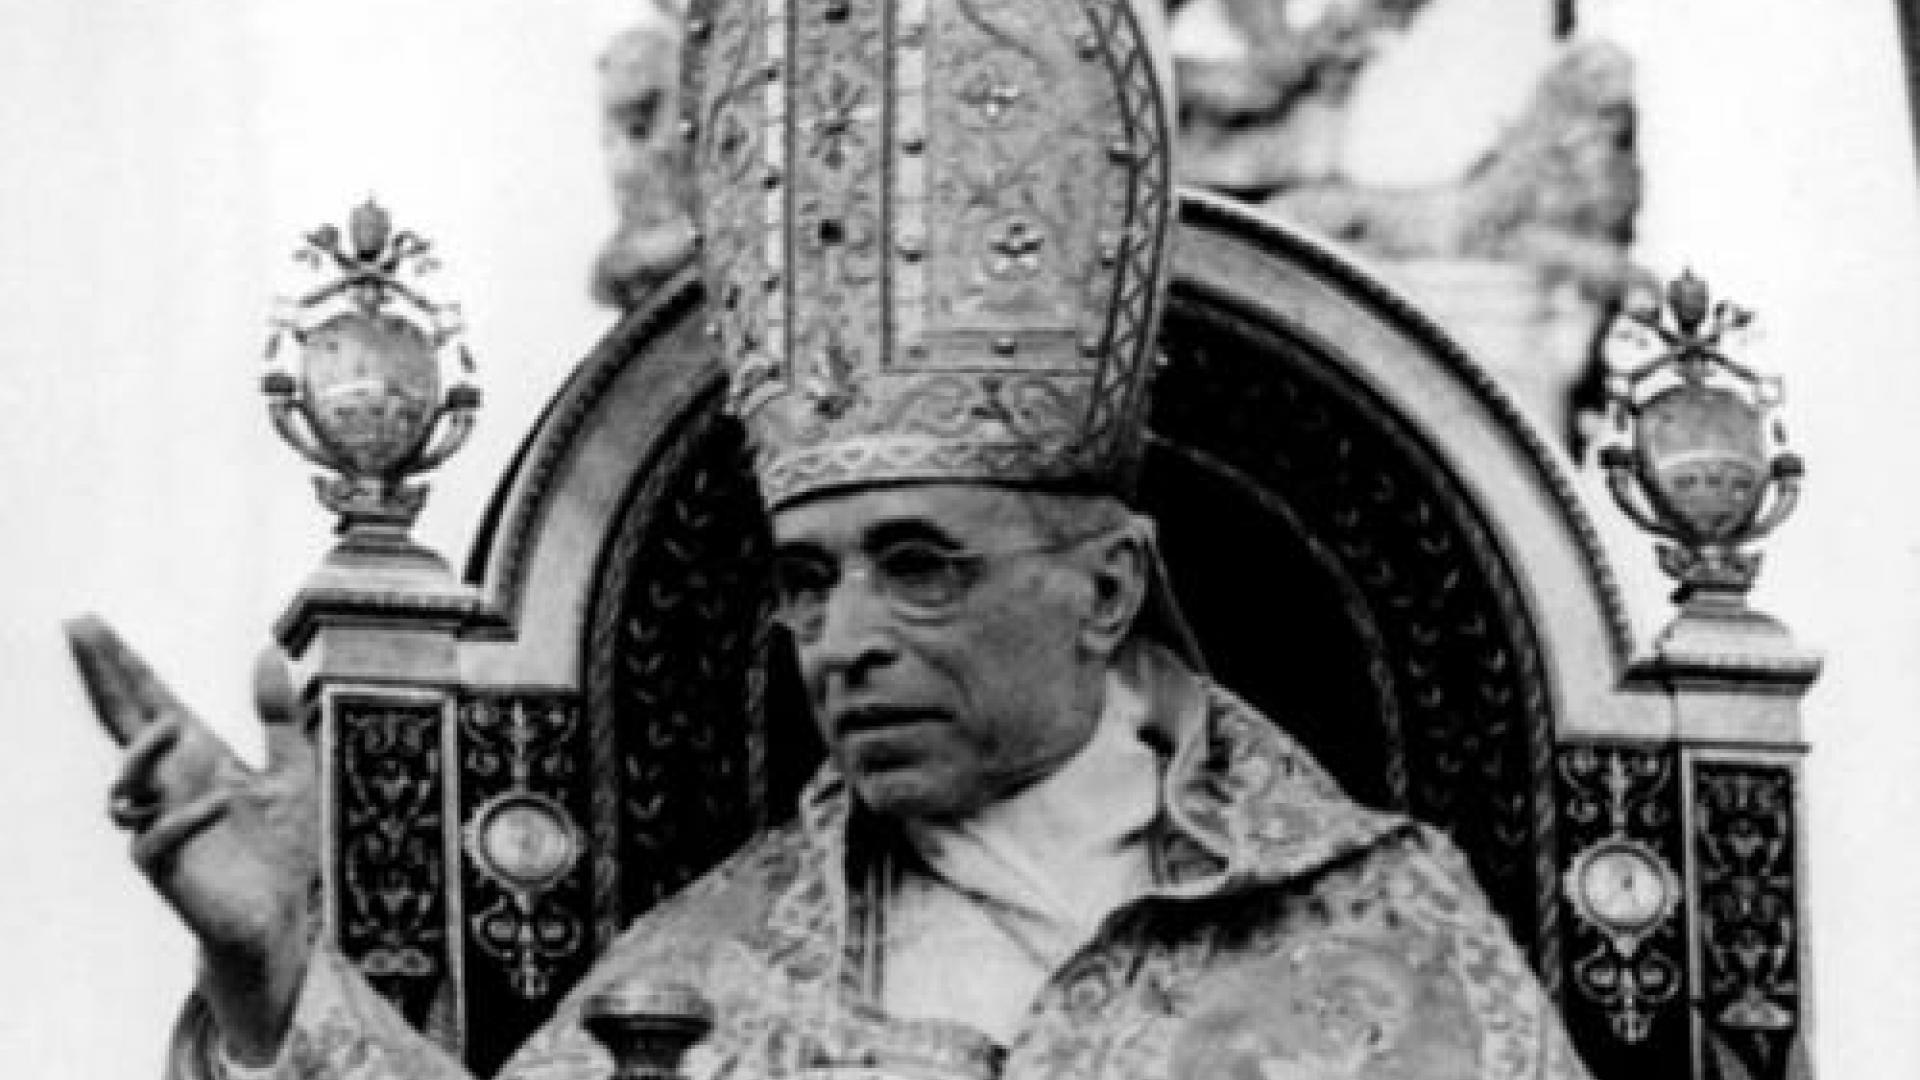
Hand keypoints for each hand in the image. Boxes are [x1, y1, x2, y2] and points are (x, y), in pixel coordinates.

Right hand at [66, 615, 319, 1064]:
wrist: (282, 917)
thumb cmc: (279, 846)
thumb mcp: (292, 769)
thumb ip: (278, 714)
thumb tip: (266, 650)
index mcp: (196, 758)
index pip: (148, 702)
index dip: (121, 664)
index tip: (89, 623)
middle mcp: (169, 786)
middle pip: (122, 725)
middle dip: (101, 679)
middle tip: (80, 630)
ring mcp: (162, 826)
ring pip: (125, 785)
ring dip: (143, 754)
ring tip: (170, 724)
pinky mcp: (169, 871)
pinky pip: (158, 841)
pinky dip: (185, 819)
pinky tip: (220, 804)